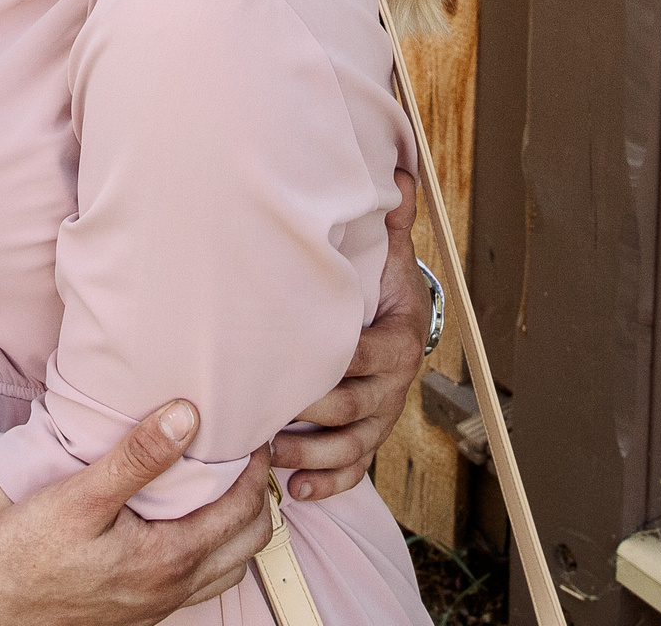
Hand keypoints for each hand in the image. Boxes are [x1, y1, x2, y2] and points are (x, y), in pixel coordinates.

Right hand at [0, 399, 272, 625]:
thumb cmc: (23, 555)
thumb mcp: (78, 496)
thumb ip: (136, 458)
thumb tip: (188, 416)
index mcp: (168, 559)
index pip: (243, 510)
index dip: (255, 468)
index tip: (251, 434)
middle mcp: (171, 589)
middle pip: (248, 543)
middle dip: (256, 497)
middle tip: (244, 457)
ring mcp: (156, 606)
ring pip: (226, 569)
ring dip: (236, 529)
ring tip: (220, 487)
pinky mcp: (136, 613)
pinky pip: (197, 584)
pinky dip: (211, 552)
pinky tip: (182, 525)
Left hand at [271, 168, 425, 501]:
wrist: (396, 317)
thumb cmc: (376, 285)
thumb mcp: (384, 252)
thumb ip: (389, 219)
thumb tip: (398, 169)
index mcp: (398, 337)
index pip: (363, 356)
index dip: (329, 367)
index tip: (287, 365)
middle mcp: (395, 381)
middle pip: (352, 407)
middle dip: (308, 414)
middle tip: (262, 413)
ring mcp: (382, 415)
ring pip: (351, 446)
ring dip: (310, 456)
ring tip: (271, 454)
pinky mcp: (369, 439)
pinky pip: (354, 471)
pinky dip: (327, 485)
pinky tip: (297, 492)